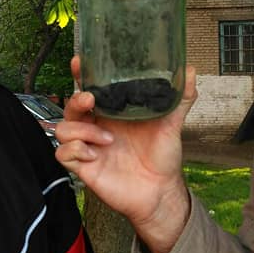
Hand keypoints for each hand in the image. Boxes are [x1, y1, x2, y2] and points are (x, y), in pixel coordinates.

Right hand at [55, 56, 196, 252]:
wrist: (161, 191)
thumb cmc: (163, 157)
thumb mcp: (172, 123)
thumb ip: (180, 98)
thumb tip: (191, 70)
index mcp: (113, 112)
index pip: (90, 88)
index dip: (80, 75)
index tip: (78, 62)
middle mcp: (97, 126)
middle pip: (71, 106)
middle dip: (76, 100)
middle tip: (91, 100)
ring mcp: (89, 146)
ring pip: (63, 128)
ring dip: (82, 131)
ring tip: (108, 140)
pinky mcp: (84, 167)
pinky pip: (63, 154)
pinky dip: (75, 151)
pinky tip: (95, 156)